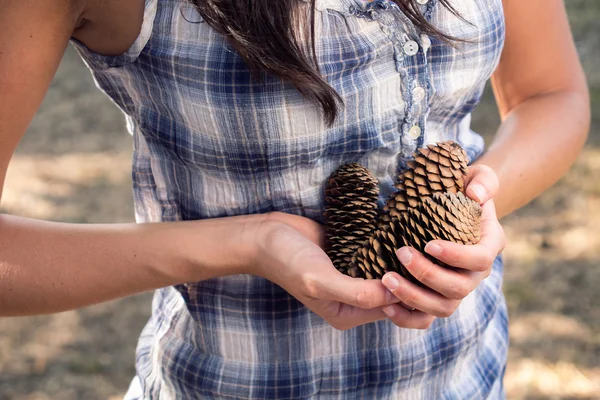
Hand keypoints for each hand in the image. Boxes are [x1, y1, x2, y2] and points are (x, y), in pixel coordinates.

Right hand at [249, 212, 435, 329]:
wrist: (267, 234)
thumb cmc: (287, 260)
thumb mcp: (320, 281)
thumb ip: (357, 293)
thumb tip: (396, 293)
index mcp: (348, 315)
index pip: (394, 309)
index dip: (411, 292)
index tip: (419, 269)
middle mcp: (355, 299)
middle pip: (398, 296)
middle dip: (413, 280)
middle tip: (419, 254)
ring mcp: (356, 276)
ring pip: (394, 274)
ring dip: (405, 262)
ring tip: (415, 241)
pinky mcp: (356, 254)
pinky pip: (382, 255)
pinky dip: (393, 248)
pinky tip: (402, 232)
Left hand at [381, 164, 506, 321]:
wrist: (451, 206)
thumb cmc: (463, 189)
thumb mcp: (478, 176)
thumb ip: (484, 181)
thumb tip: (476, 196)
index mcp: (489, 244)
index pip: (480, 259)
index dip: (456, 256)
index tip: (428, 244)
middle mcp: (475, 273)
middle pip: (459, 289)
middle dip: (428, 275)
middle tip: (400, 253)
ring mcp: (456, 289)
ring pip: (442, 308)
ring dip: (414, 297)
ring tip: (386, 279)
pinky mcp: (436, 299)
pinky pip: (425, 319)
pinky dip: (407, 318)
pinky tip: (386, 304)